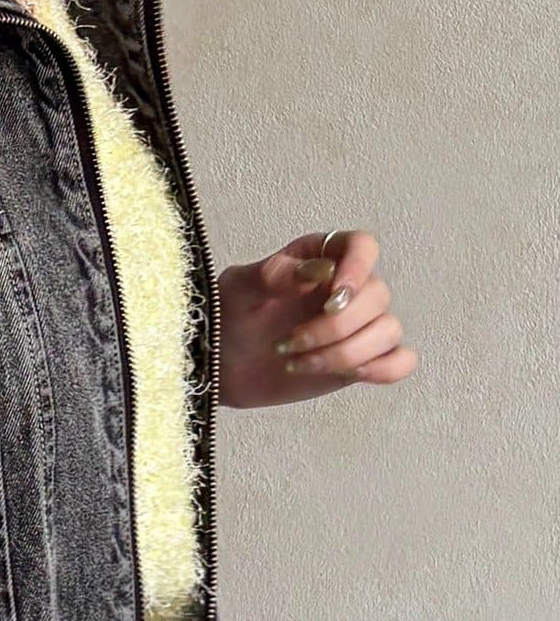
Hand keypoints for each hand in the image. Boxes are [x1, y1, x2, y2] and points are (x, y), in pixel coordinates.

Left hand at [217, 228, 417, 407]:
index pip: (362, 246)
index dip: (358, 268)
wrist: (220, 364)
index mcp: (320, 258)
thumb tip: (318, 272)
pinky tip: (346, 374)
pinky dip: (383, 369)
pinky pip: (400, 362)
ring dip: (347, 353)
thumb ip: (272, 276)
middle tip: (289, 342)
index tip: (333, 297)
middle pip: (378, 295)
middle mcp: (346, 287)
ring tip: (298, 362)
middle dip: (335, 326)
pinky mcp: (361, 359)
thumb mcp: (236, 291)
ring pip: (389, 331)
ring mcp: (357, 325)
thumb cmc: (226, 317)